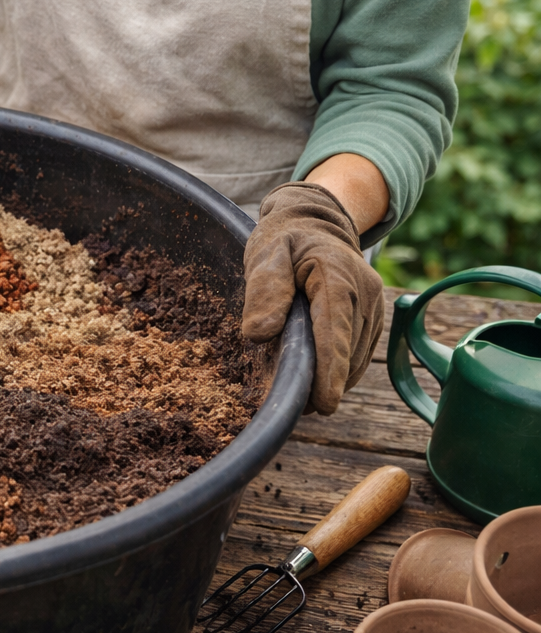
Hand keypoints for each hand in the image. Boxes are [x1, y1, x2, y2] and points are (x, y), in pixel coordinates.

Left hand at [242, 181, 384, 414]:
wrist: (315, 224)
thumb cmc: (285, 241)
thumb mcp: (265, 254)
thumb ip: (264, 290)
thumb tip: (259, 335)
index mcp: (337, 276)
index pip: (335, 329)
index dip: (331, 369)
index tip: (325, 403)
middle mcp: (364, 293)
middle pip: (347, 350)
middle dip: (326, 382)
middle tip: (298, 408)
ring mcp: (373, 307)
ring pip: (356, 357)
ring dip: (334, 380)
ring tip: (304, 398)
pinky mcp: (372, 320)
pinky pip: (359, 354)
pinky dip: (341, 371)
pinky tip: (320, 380)